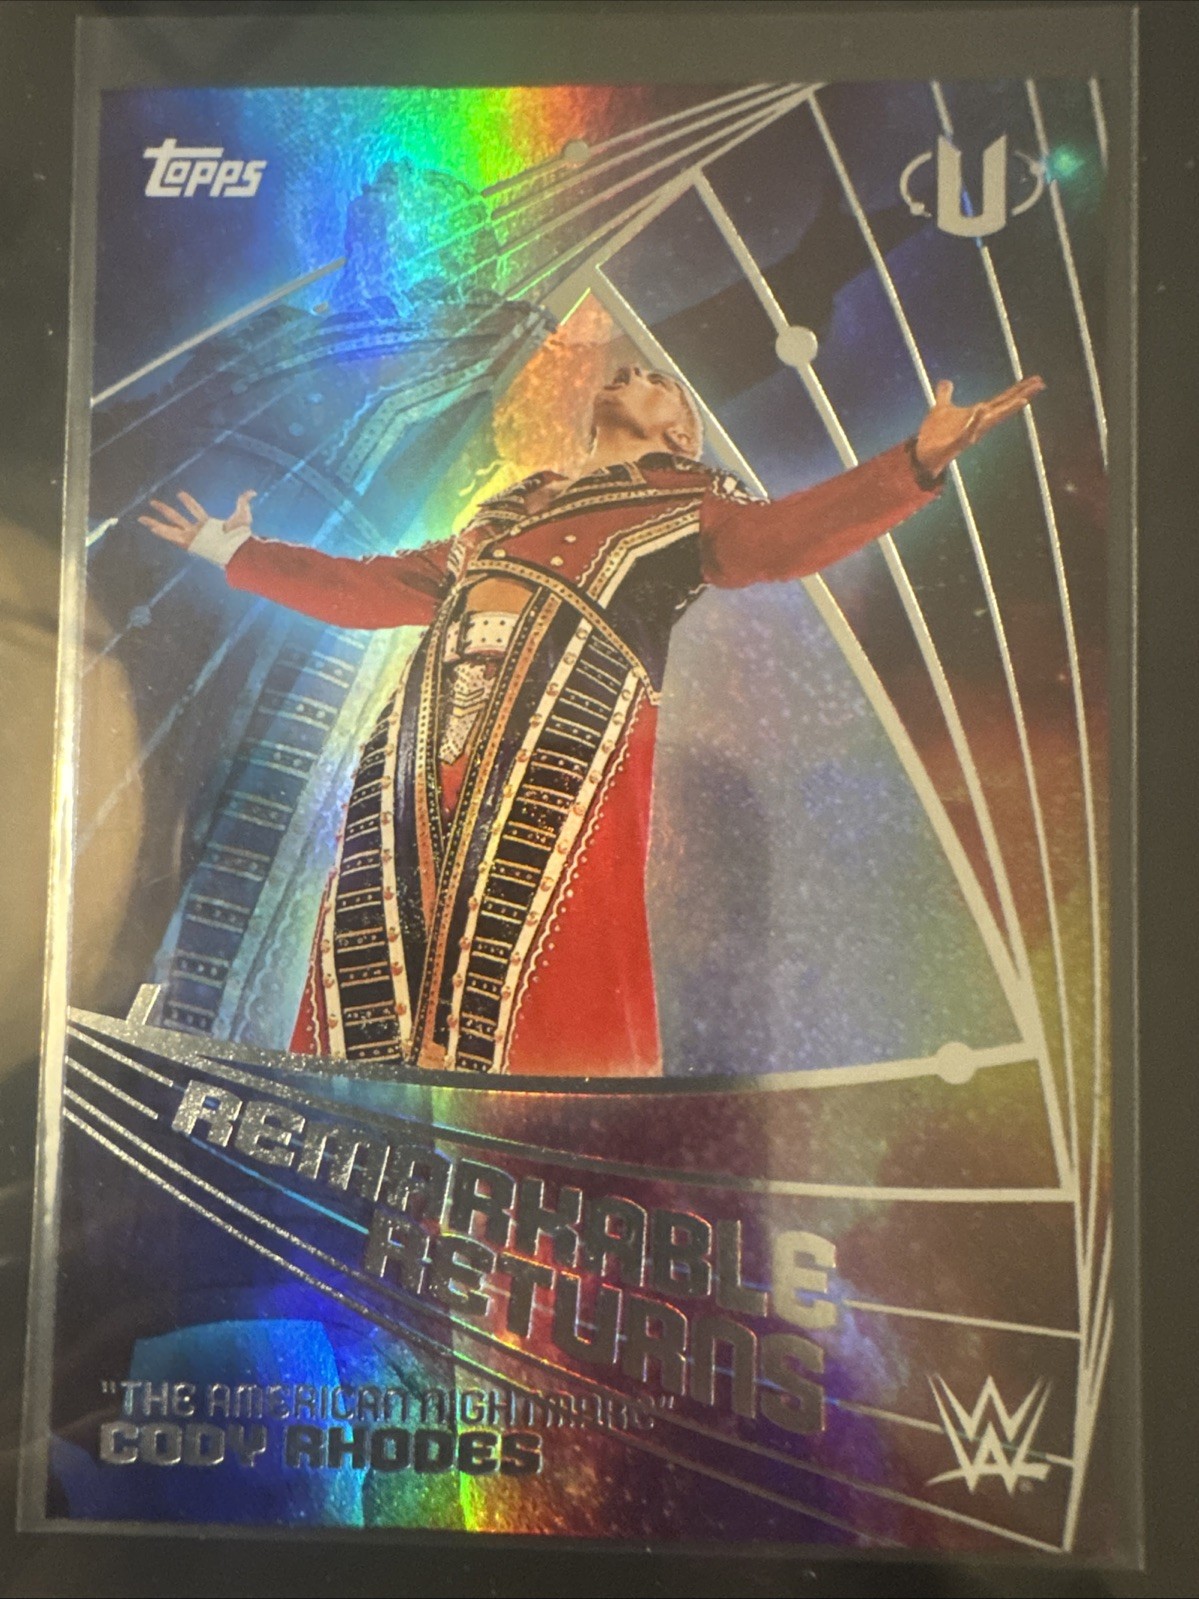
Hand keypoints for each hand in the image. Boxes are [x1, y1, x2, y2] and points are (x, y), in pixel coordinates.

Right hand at [137, 488, 255, 548]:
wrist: (238, 548)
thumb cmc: (241, 535)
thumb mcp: (243, 515)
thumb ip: (244, 502)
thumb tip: (253, 492)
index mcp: (208, 525)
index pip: (195, 511)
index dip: (188, 502)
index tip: (180, 494)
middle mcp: (197, 531)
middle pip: (178, 518)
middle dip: (165, 510)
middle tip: (153, 502)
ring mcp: (191, 537)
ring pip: (169, 528)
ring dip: (155, 522)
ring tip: (141, 518)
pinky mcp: (188, 542)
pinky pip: (170, 536)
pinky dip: (159, 531)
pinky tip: (148, 526)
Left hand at [915, 376, 1044, 477]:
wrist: (922, 455)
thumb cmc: (935, 435)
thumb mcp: (941, 408)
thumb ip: (945, 394)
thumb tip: (946, 381)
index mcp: (977, 415)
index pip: (1001, 400)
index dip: (1018, 390)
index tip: (1035, 380)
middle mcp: (978, 425)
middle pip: (1003, 408)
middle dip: (1021, 396)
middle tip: (1040, 384)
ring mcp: (969, 435)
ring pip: (991, 421)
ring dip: (1007, 410)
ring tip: (1023, 399)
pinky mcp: (956, 444)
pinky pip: (967, 433)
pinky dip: (974, 422)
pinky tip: (981, 408)